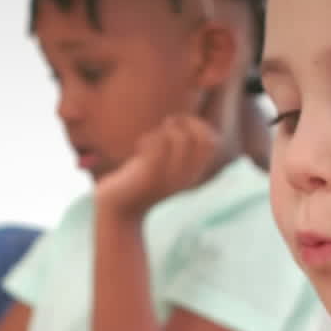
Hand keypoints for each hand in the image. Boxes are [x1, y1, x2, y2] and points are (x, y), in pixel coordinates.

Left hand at [95, 114, 219, 219]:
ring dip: (162, 131)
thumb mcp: (161, 166)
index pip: (213, 141)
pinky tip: (139, 146)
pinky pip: (158, 145)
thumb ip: (174, 148)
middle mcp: (185, 177)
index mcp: (192, 175)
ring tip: (149, 139)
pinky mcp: (150, 176)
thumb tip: (179, 120)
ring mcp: (169, 177)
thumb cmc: (138, 182)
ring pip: (178, 137)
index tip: (179, 124)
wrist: (118, 210)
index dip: (199, 125)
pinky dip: (149, 139)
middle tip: (166, 124)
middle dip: (186, 121)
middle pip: (201, 137)